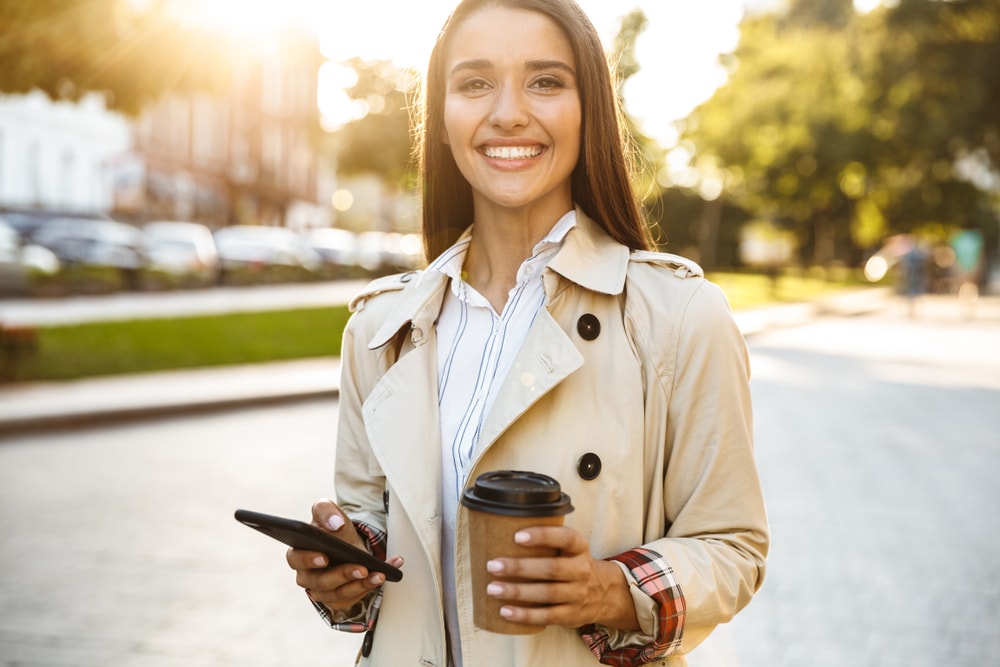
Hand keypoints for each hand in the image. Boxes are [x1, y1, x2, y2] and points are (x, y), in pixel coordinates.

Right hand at [285, 498, 403, 611]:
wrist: (347, 543)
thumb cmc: (332, 529)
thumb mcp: (328, 511)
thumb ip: (325, 511)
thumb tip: (335, 523)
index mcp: (298, 553)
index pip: (296, 559)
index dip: (309, 560)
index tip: (325, 557)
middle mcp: (306, 576)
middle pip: (321, 581)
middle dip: (343, 575)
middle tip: (362, 568)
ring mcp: (320, 591)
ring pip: (338, 594)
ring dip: (360, 584)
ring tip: (378, 574)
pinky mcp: (335, 600)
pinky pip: (351, 599)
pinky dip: (369, 587)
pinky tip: (381, 575)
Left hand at [484, 526, 638, 630]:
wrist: (604, 594)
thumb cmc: (572, 563)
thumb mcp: (570, 548)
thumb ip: (547, 539)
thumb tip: (500, 529)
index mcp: (580, 547)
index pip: (565, 538)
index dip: (542, 536)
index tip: (517, 536)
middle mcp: (581, 570)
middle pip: (551, 568)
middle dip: (519, 567)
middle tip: (492, 565)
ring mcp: (578, 594)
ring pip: (547, 593)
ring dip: (517, 591)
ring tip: (493, 589)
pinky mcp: (571, 615)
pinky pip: (547, 616)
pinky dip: (525, 615)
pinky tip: (505, 611)